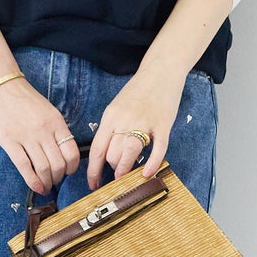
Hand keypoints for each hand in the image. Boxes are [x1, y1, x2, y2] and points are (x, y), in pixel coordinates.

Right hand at [0, 74, 81, 194]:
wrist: (1, 85)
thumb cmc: (24, 99)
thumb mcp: (48, 111)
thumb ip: (56, 130)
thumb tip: (62, 153)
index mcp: (56, 122)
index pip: (72, 152)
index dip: (72, 168)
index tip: (68, 172)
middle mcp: (44, 131)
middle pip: (59, 164)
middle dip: (59, 177)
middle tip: (55, 180)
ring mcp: (27, 137)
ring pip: (44, 169)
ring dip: (47, 182)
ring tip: (46, 185)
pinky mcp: (10, 142)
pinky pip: (25, 167)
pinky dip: (33, 181)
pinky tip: (36, 187)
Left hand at [86, 64, 185, 191]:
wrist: (160, 72)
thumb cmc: (138, 90)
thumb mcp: (116, 107)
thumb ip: (111, 128)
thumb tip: (106, 153)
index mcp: (110, 117)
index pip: (97, 150)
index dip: (94, 171)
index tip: (94, 184)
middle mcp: (124, 120)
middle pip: (112, 154)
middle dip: (113, 168)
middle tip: (117, 172)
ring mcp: (144, 123)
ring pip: (129, 154)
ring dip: (126, 169)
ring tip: (127, 177)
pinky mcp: (163, 125)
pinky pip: (157, 149)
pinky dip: (152, 164)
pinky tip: (147, 173)